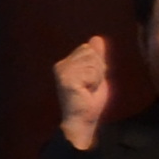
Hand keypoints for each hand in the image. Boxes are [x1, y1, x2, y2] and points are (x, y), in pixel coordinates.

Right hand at [52, 32, 114, 151]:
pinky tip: (86, 92)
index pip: (88, 49)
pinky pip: (92, 72)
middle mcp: (60, 65)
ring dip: (97, 77)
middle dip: (98, 69)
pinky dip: (95, 83)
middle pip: (91, 53)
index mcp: (65, 63)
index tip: (90, 81)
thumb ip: (96, 56)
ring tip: (88, 90)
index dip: (96, 64)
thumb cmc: (89, 100)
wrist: (82, 120)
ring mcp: (62, 72)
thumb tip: (97, 38)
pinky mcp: (67, 79)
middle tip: (89, 86)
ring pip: (92, 62)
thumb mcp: (96, 74)